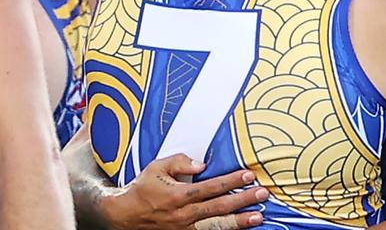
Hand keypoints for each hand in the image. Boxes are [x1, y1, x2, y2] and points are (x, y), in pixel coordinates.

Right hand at [103, 154, 268, 229]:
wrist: (123, 216)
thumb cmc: (142, 189)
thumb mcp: (156, 168)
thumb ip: (180, 162)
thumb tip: (201, 164)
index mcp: (178, 195)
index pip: (211, 187)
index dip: (231, 181)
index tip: (248, 175)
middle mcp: (184, 215)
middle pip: (219, 207)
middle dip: (243, 200)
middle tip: (262, 194)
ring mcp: (185, 229)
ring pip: (217, 226)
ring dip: (239, 222)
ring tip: (258, 217)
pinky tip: (240, 229)